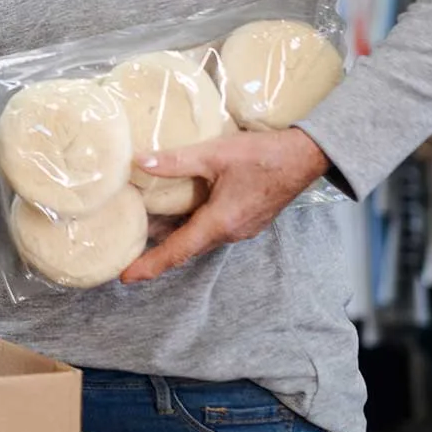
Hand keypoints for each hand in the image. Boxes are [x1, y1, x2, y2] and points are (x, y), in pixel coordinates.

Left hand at [119, 128, 331, 283]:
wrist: (305, 157)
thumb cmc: (262, 155)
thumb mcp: (215, 154)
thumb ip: (176, 160)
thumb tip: (139, 160)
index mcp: (220, 223)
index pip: (178, 251)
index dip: (150, 265)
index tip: (126, 277)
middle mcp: (230, 233)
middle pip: (186, 248)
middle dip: (157, 253)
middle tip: (127, 255)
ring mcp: (240, 228)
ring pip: (199, 237)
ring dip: (174, 237)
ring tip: (144, 232)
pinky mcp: (246, 219)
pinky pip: (212, 229)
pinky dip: (190, 225)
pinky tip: (176, 212)